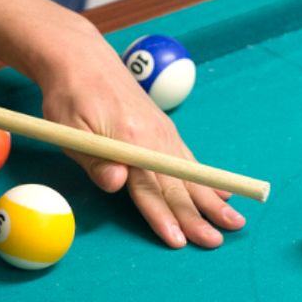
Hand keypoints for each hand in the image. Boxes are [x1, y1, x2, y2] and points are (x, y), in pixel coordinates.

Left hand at [26, 13, 245, 248]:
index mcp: (129, 139)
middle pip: (176, 185)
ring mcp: (162, 132)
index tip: (179, 241)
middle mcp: (153, 136)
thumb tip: (117, 185)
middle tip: (216, 242)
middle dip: (198, 217)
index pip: (148, 187)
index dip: (163, 216)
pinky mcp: (163, 130)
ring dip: (211, 201)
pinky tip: (223, 192)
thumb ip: (94, 160)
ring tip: (233, 222)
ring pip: (189, 175)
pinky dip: (207, 178)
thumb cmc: (69, 97)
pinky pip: (189, 159)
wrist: (82, 59)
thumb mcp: (68, 130)